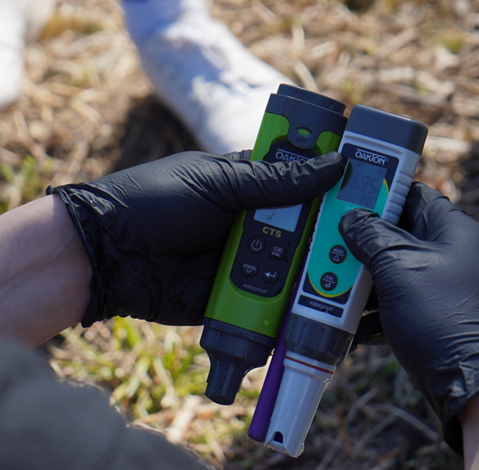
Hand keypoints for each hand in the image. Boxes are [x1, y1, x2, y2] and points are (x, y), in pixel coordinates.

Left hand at [53, 151, 344, 326]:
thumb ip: (276, 181)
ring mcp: (247, 264)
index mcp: (249, 184)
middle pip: (310, 232)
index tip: (374, 191)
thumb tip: (335, 165)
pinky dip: (293, 312)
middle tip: (367, 243)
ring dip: (317, 277)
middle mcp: (254, 223)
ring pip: (298, 272)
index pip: (305, 182)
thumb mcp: (217, 183)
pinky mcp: (237, 301)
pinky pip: (272, 308)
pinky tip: (324, 313)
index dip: (336, 188)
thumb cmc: (151, 201)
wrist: (105, 255)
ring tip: (350, 281)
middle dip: (333, 239)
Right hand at [338, 183, 478, 453]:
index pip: (412, 194)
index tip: (345, 198)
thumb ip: (371, 236)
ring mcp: (449, 289)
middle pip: (399, 236)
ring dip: (365, 285)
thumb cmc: (447, 319)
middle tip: (331, 252)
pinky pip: (402, 306)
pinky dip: (377, 313)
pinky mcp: (441, 320)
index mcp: (454, 229)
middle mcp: (456, 255)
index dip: (378, 193)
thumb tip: (353, 219)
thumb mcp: (398, 267)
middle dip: (362, 247)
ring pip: (396, 275)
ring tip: (334, 294)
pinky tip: (352, 328)